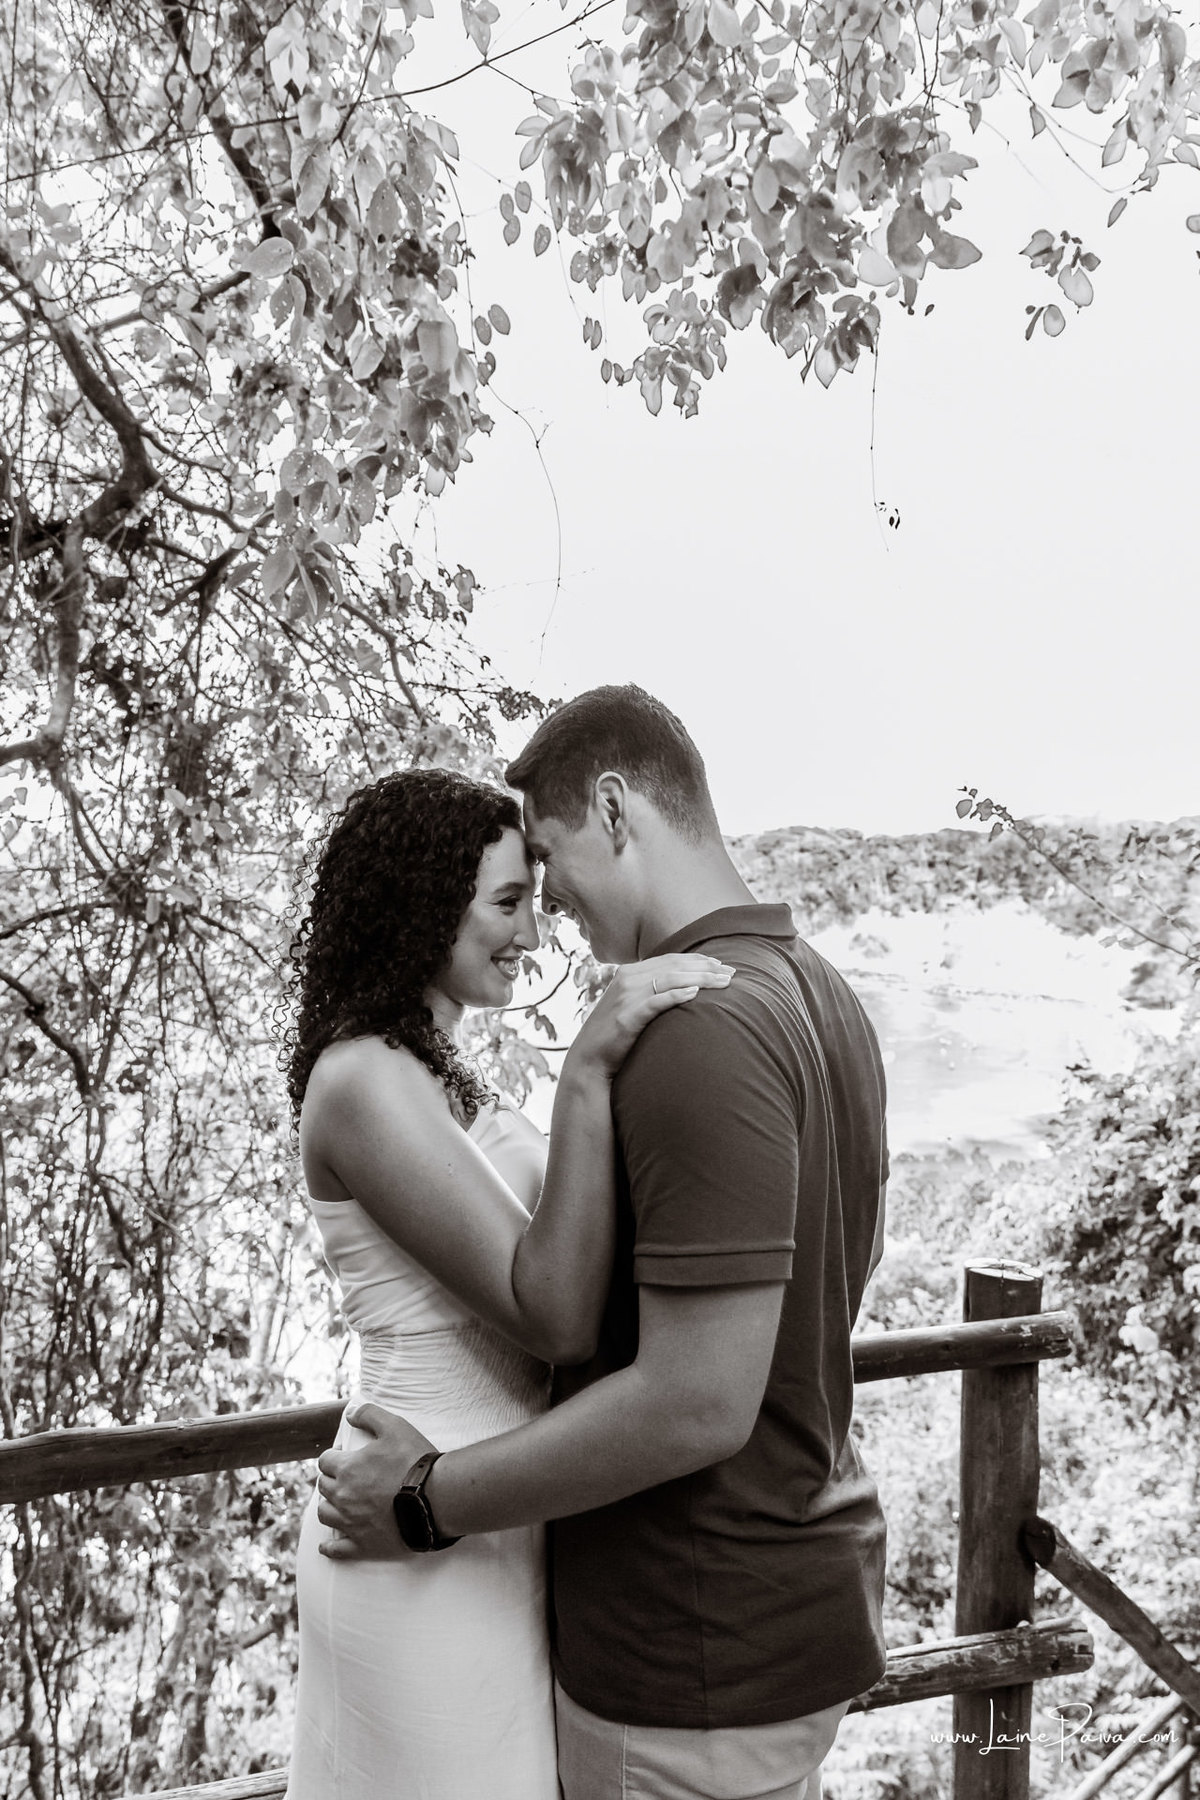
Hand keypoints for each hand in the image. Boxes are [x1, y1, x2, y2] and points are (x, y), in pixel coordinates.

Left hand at [316, 1402, 436, 1560]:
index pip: (325, 1461)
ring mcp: (351, 1523)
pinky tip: (327, 1546)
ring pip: (325, 1514)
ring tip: (339, 1502)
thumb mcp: (395, 1426)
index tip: (345, 1455)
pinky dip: (330, 1547)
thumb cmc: (415, 1461)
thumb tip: (350, 1413)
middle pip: (323, 1487)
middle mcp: (343, 1497)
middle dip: (331, 1479)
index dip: (334, 1456)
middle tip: (346, 1476)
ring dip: (329, 1506)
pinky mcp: (363, 1544)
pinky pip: (338, 1549)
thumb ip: (369, 1414)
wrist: (436, 1499)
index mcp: (347, 1469)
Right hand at [568, 953, 733, 1079]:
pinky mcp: (627, 1016)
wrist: (588, 1060)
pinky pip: (656, 1001)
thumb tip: (680, 989)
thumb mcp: (630, 1007)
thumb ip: (649, 993)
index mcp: (629, 973)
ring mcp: (626, 996)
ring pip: (670, 979)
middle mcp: (627, 979)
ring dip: (700, 979)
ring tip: (723, 983)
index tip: (721, 964)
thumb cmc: (614, 1036)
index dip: (697, 960)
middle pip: (674, 966)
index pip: (670, 960)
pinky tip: (695, 994)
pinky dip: (676, 995)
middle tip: (732, 973)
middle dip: (705, 967)